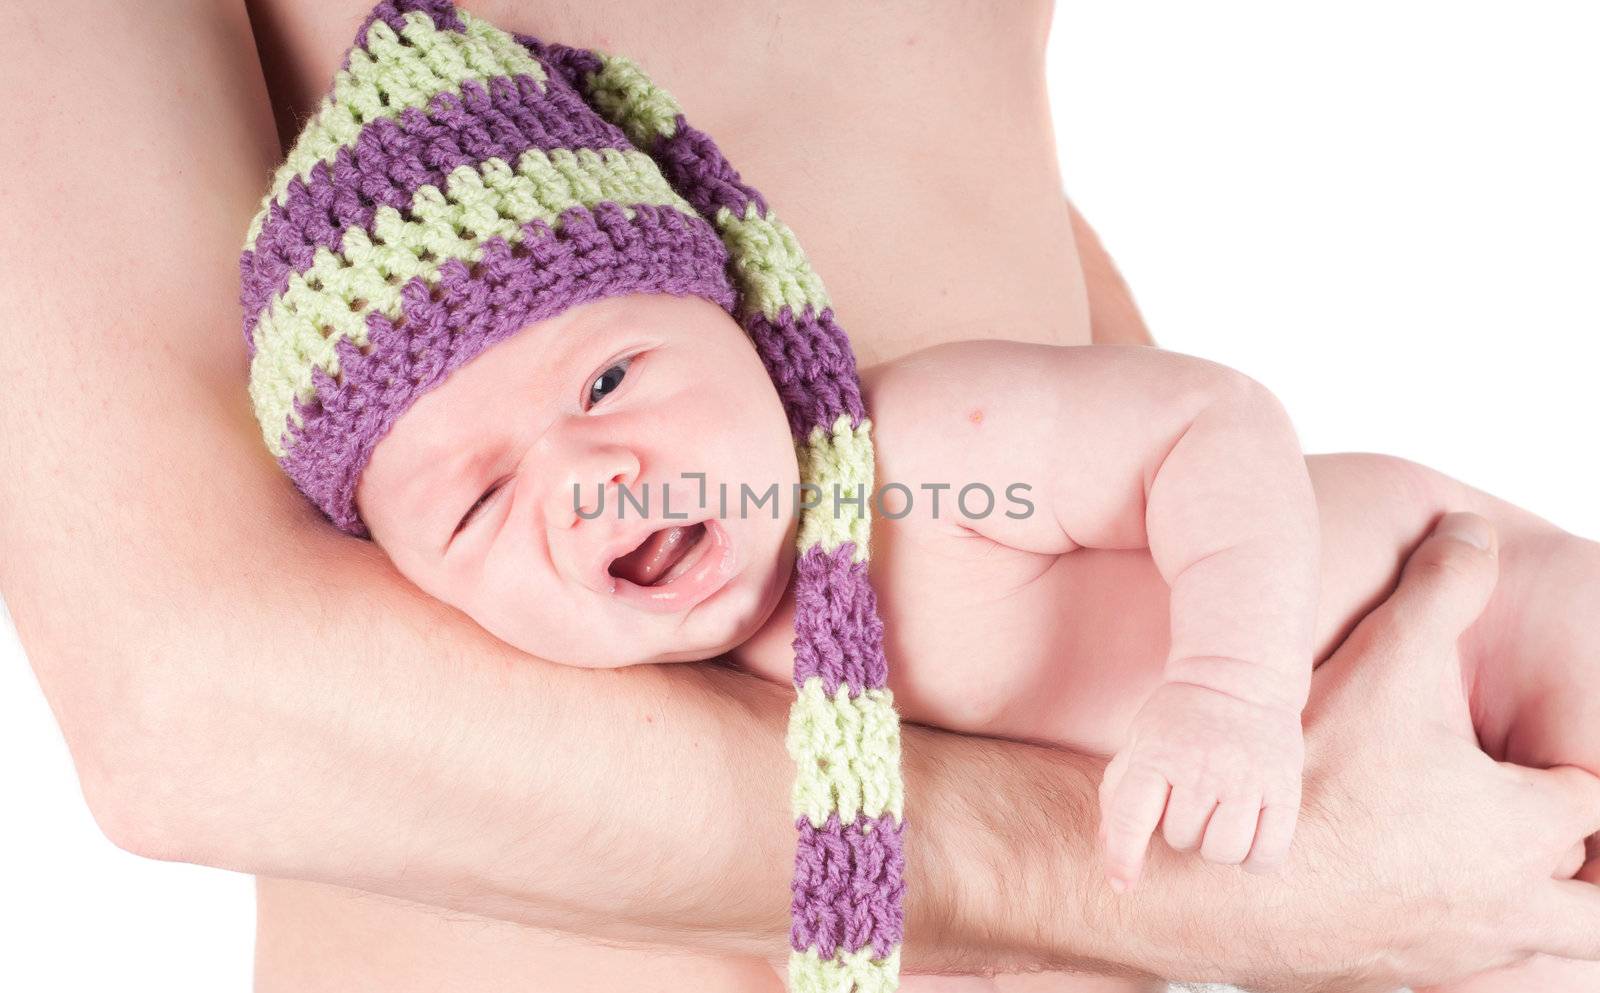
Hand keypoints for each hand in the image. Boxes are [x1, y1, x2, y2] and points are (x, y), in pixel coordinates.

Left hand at [1098, 680, 1302, 889]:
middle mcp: (1203, 767)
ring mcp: (1247, 777)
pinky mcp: (1284, 787)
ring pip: (1223, 851)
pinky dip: (1256, 860)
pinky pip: (1268, 853)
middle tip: (1190, 801)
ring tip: (1218, 818)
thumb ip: (1118, 792)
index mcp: (1158, 754)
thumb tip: (1108, 846)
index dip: (1123, 858)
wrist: (1239, 677)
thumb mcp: (1139, 742)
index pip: (1131, 818)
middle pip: (1181, 839)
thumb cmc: (1179, 719)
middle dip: (1180, 831)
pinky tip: (1248, 838)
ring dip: (1216, 846)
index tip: (1121, 885)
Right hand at [1108, 513, 1599, 991]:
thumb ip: (1438, 590)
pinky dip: (1452, 949)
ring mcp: (1450, 953)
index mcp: (1522, 828)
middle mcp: (1504, 903)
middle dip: (1592, 878)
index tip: (1555, 761)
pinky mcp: (1389, 978)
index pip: (1598, 803)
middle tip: (1563, 849)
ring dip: (1527, 922)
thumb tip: (1472, 532)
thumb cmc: (1314, 783)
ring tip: (1494, 888)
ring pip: (1534, 958)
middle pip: (1599, 915)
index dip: (1581, 774)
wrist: (1216, 886)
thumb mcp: (1385, 664)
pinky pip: (1454, 977)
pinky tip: (1407, 912)